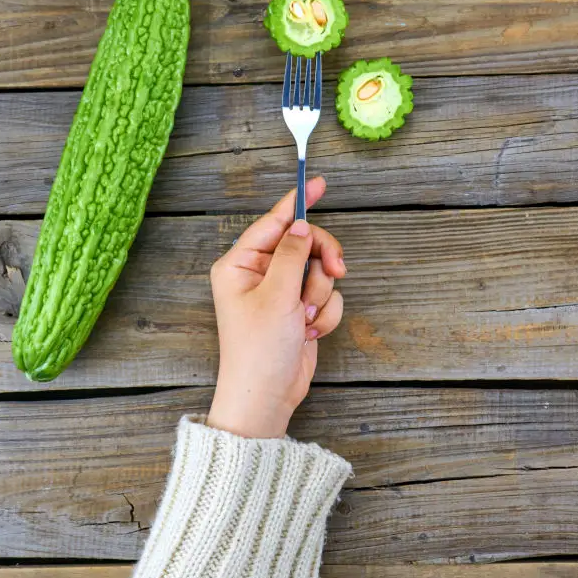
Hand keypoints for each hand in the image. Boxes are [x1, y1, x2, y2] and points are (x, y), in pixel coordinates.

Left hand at [207, 177, 346, 438]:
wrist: (266, 397)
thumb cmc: (258, 350)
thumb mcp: (277, 296)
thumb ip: (294, 255)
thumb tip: (302, 225)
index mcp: (240, 264)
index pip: (273, 222)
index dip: (298, 201)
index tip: (318, 181)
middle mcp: (259, 274)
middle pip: (305, 243)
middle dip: (322, 260)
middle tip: (337, 270)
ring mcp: (281, 293)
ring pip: (320, 271)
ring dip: (320, 295)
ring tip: (305, 319)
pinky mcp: (299, 311)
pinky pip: (326, 296)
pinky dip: (324, 314)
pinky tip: (309, 333)